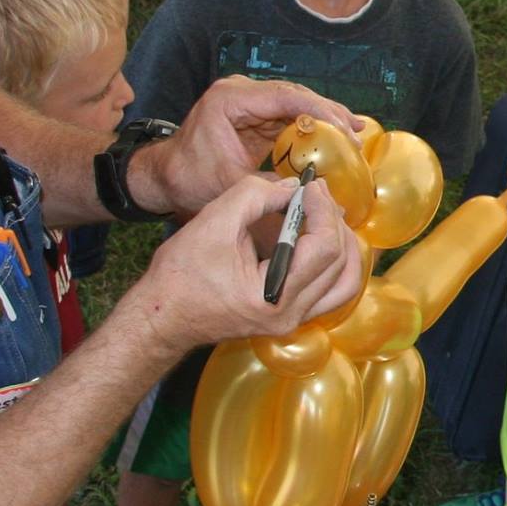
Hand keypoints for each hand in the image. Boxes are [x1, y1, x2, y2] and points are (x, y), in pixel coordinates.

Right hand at [135, 175, 363, 349]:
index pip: (325, 247)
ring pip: (344, 283)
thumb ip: (255, 195)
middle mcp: (290, 315)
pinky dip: (334, 264)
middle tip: (317, 193)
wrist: (162, 315)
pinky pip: (330, 293)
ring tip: (326, 216)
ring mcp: (291, 320)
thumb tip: (294, 187)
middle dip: (334, 221)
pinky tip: (320, 239)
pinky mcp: (288, 318)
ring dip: (344, 245)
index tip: (311, 185)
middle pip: (341, 263)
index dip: (323, 209)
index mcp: (273, 295)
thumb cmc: (180, 273)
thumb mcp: (214, 222)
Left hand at [142, 77, 359, 214]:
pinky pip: (289, 115)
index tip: (344, 129)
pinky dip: (312, 125)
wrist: (164, 177)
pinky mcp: (254, 114)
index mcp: (231, 99)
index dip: (320, 111)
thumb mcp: (229, 185)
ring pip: (296, 102)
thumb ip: (268, 187)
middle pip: (295, 95)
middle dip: (329, 112)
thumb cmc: (188, 178)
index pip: (285, 97)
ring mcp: (248, 101)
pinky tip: (335, 135)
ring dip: (325, 117)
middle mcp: (241, 92)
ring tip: (355, 132)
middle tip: (356, 132)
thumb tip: (307, 196)